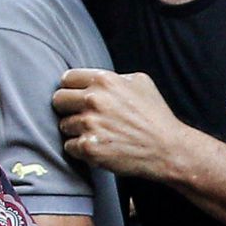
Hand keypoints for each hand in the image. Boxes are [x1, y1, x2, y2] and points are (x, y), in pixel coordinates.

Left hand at [52, 68, 197, 181]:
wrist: (167, 148)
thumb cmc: (155, 116)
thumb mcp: (140, 82)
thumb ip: (114, 77)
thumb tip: (94, 79)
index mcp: (104, 81)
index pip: (67, 79)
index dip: (71, 89)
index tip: (76, 97)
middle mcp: (94, 100)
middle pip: (58, 100)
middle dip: (68, 108)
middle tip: (82, 117)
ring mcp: (90, 125)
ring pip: (63, 125)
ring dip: (76, 131)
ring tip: (96, 134)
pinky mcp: (89, 147)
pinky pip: (69, 146)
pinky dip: (80, 149)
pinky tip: (98, 147)